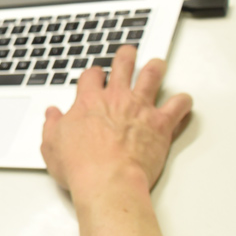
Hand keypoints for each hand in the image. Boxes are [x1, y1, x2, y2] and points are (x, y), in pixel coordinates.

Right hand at [41, 45, 192, 202]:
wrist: (107, 181)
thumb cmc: (81, 166)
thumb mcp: (51, 145)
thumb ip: (52, 125)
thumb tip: (51, 115)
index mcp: (89, 101)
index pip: (91, 76)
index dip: (94, 74)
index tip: (96, 76)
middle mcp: (116, 99)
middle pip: (123, 65)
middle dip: (126, 57)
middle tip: (129, 53)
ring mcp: (140, 109)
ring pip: (152, 76)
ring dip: (155, 68)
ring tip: (158, 64)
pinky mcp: (161, 124)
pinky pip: (178, 106)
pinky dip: (182, 102)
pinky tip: (183, 101)